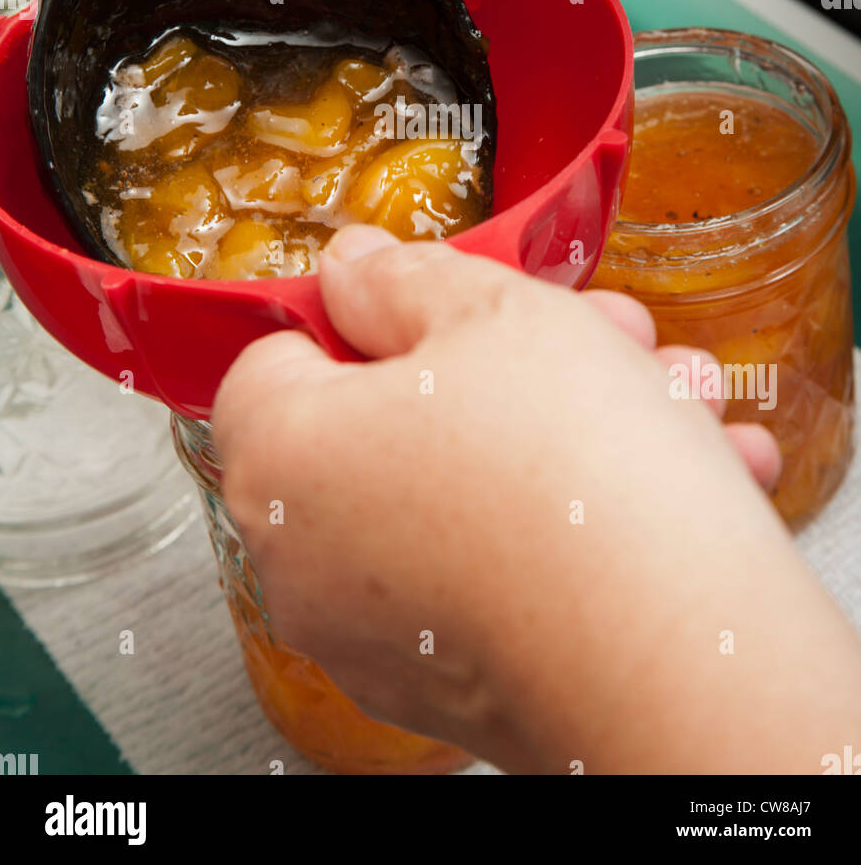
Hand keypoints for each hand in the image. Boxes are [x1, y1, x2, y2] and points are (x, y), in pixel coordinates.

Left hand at [214, 227, 860, 772]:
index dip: (365, 311)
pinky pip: (506, 575)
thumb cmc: (572, 472)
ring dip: (570, 433)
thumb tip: (353, 270)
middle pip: (393, 422)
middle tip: (599, 338)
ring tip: (673, 402)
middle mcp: (309, 564)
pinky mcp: (463, 693)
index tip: (445, 298)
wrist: (680, 662)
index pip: (278, 358)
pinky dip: (578, 524)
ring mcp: (382, 639)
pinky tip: (685, 481)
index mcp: (285, 457)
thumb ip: (406, 276)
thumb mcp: (492, 312)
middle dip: (509, 363)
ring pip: (466, 495)